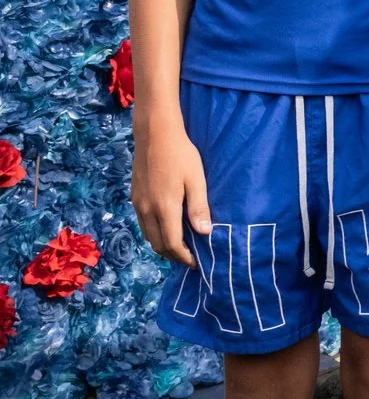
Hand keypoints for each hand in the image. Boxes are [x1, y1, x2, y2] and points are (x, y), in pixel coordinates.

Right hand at [131, 117, 209, 268]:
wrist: (154, 135)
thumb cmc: (181, 155)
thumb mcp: (196, 180)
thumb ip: (199, 207)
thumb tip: (204, 234)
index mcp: (164, 208)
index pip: (172, 243)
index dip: (184, 257)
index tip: (196, 263)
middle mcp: (146, 210)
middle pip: (157, 244)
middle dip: (173, 255)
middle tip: (190, 258)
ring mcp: (138, 204)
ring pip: (148, 235)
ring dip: (163, 245)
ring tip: (181, 247)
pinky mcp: (135, 197)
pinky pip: (143, 224)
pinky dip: (155, 233)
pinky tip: (167, 229)